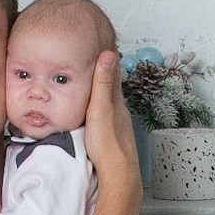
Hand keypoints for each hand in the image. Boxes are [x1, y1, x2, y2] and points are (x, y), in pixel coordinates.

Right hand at [84, 48, 138, 203]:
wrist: (118, 173)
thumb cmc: (107, 144)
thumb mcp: (100, 110)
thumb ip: (102, 84)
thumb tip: (108, 55)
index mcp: (115, 101)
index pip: (112, 72)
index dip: (106, 56)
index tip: (102, 40)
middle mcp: (119, 109)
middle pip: (112, 84)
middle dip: (104, 69)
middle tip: (97, 53)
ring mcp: (118, 122)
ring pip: (109, 98)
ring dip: (103, 86)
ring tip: (94, 75)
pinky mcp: (113, 133)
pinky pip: (106, 111)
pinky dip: (101, 102)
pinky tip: (97, 107)